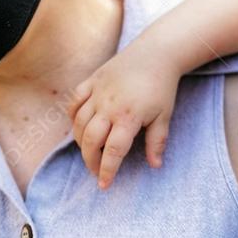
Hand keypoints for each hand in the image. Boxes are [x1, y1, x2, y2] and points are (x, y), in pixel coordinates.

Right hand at [68, 48, 178, 188]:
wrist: (156, 53)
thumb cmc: (162, 86)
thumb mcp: (165, 116)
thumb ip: (157, 141)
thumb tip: (155, 166)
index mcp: (128, 117)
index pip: (112, 150)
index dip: (107, 170)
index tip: (104, 185)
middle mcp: (108, 106)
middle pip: (90, 140)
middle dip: (90, 160)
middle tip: (96, 171)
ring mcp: (97, 92)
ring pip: (79, 123)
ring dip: (80, 141)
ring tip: (89, 151)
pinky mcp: (92, 80)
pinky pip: (74, 101)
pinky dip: (73, 116)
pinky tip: (79, 125)